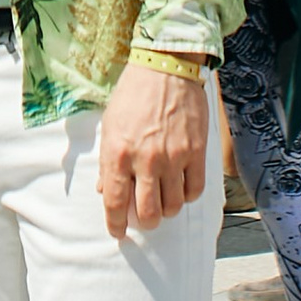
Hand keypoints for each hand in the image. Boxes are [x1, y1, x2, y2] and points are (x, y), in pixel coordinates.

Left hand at [97, 65, 213, 241]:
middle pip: (148, 213)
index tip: (118, 232)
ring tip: (163, 200)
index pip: (115, 204)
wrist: (166, 68)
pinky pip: (194, 190)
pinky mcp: (196, 152)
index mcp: (118, 154)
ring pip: (173, 206)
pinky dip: (187, 196)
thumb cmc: (133, 95)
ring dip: (167, 210)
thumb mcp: (110, 126)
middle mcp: (145, 161)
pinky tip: (180, 188)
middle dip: (145, 222)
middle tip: (145, 218)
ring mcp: (173, 158)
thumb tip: (105, 191)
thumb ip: (107, 162)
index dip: (116, 225)